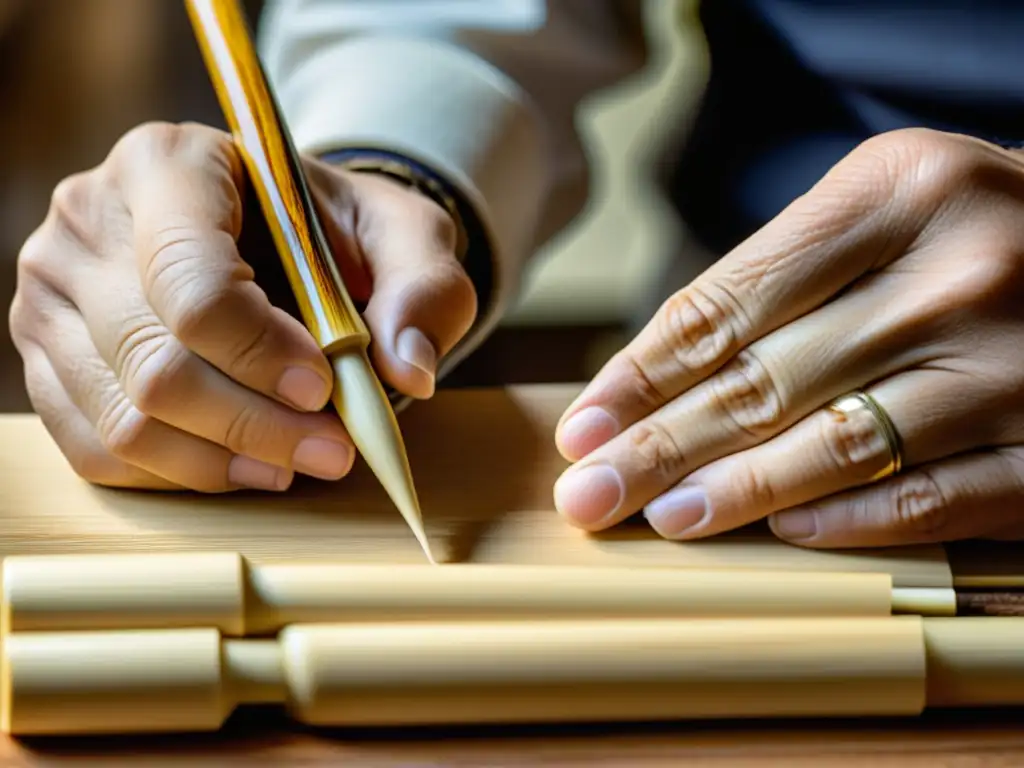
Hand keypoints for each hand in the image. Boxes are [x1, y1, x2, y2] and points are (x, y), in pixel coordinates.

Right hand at [10, 122, 475, 491]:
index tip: (324, 389)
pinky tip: (243, 466)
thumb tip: (409, 369)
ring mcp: (55, 293)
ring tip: (295, 462)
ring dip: (220, 459)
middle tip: (333, 451)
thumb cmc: (333, 230)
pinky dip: (177, 472)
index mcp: (168, 165)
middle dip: (255, 423)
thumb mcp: (404, 233)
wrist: (276, 235)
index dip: (260, 353)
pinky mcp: (48, 355)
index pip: (192, 281)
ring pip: (123, 416)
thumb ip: (424, 286)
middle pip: (156, 361)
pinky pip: (96, 447)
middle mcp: (90, 221)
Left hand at [552, 127, 1023, 547]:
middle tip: (588, 494)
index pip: (730, 303)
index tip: (583, 427)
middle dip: (660, 447)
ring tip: (660, 518)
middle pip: (768, 379)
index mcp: (899, 191)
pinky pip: (937, 498)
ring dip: (737, 491)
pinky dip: (851, 521)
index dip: (642, 375)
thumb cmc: (960, 230)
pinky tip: (781, 533)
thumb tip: (645, 383)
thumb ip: (773, 279)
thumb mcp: (874, 208)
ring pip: (842, 445)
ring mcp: (1017, 362)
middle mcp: (963, 270)